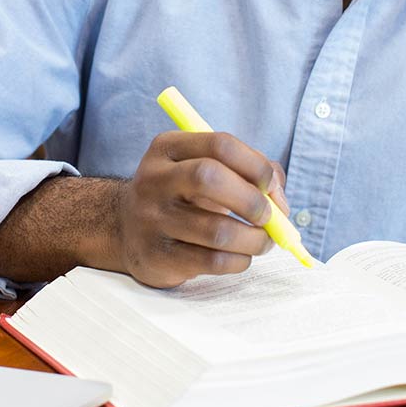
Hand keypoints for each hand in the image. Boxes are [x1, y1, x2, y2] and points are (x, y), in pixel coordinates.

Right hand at [114, 131, 290, 288]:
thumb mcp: (203, 168)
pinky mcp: (156, 256)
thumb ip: (248, 172)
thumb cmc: (181, 195)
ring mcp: (150, 219)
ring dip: (254, 240)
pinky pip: (211, 261)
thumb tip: (280, 202)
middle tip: (269, 217)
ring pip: (216, 231)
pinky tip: (240, 256)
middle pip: (210, 178)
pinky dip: (238, 261)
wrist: (125, 229)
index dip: (256, 166)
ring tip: (262, 242)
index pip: (220, 144)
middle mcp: (153, 179)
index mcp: (168, 148)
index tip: (271, 187)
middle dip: (253, 201)